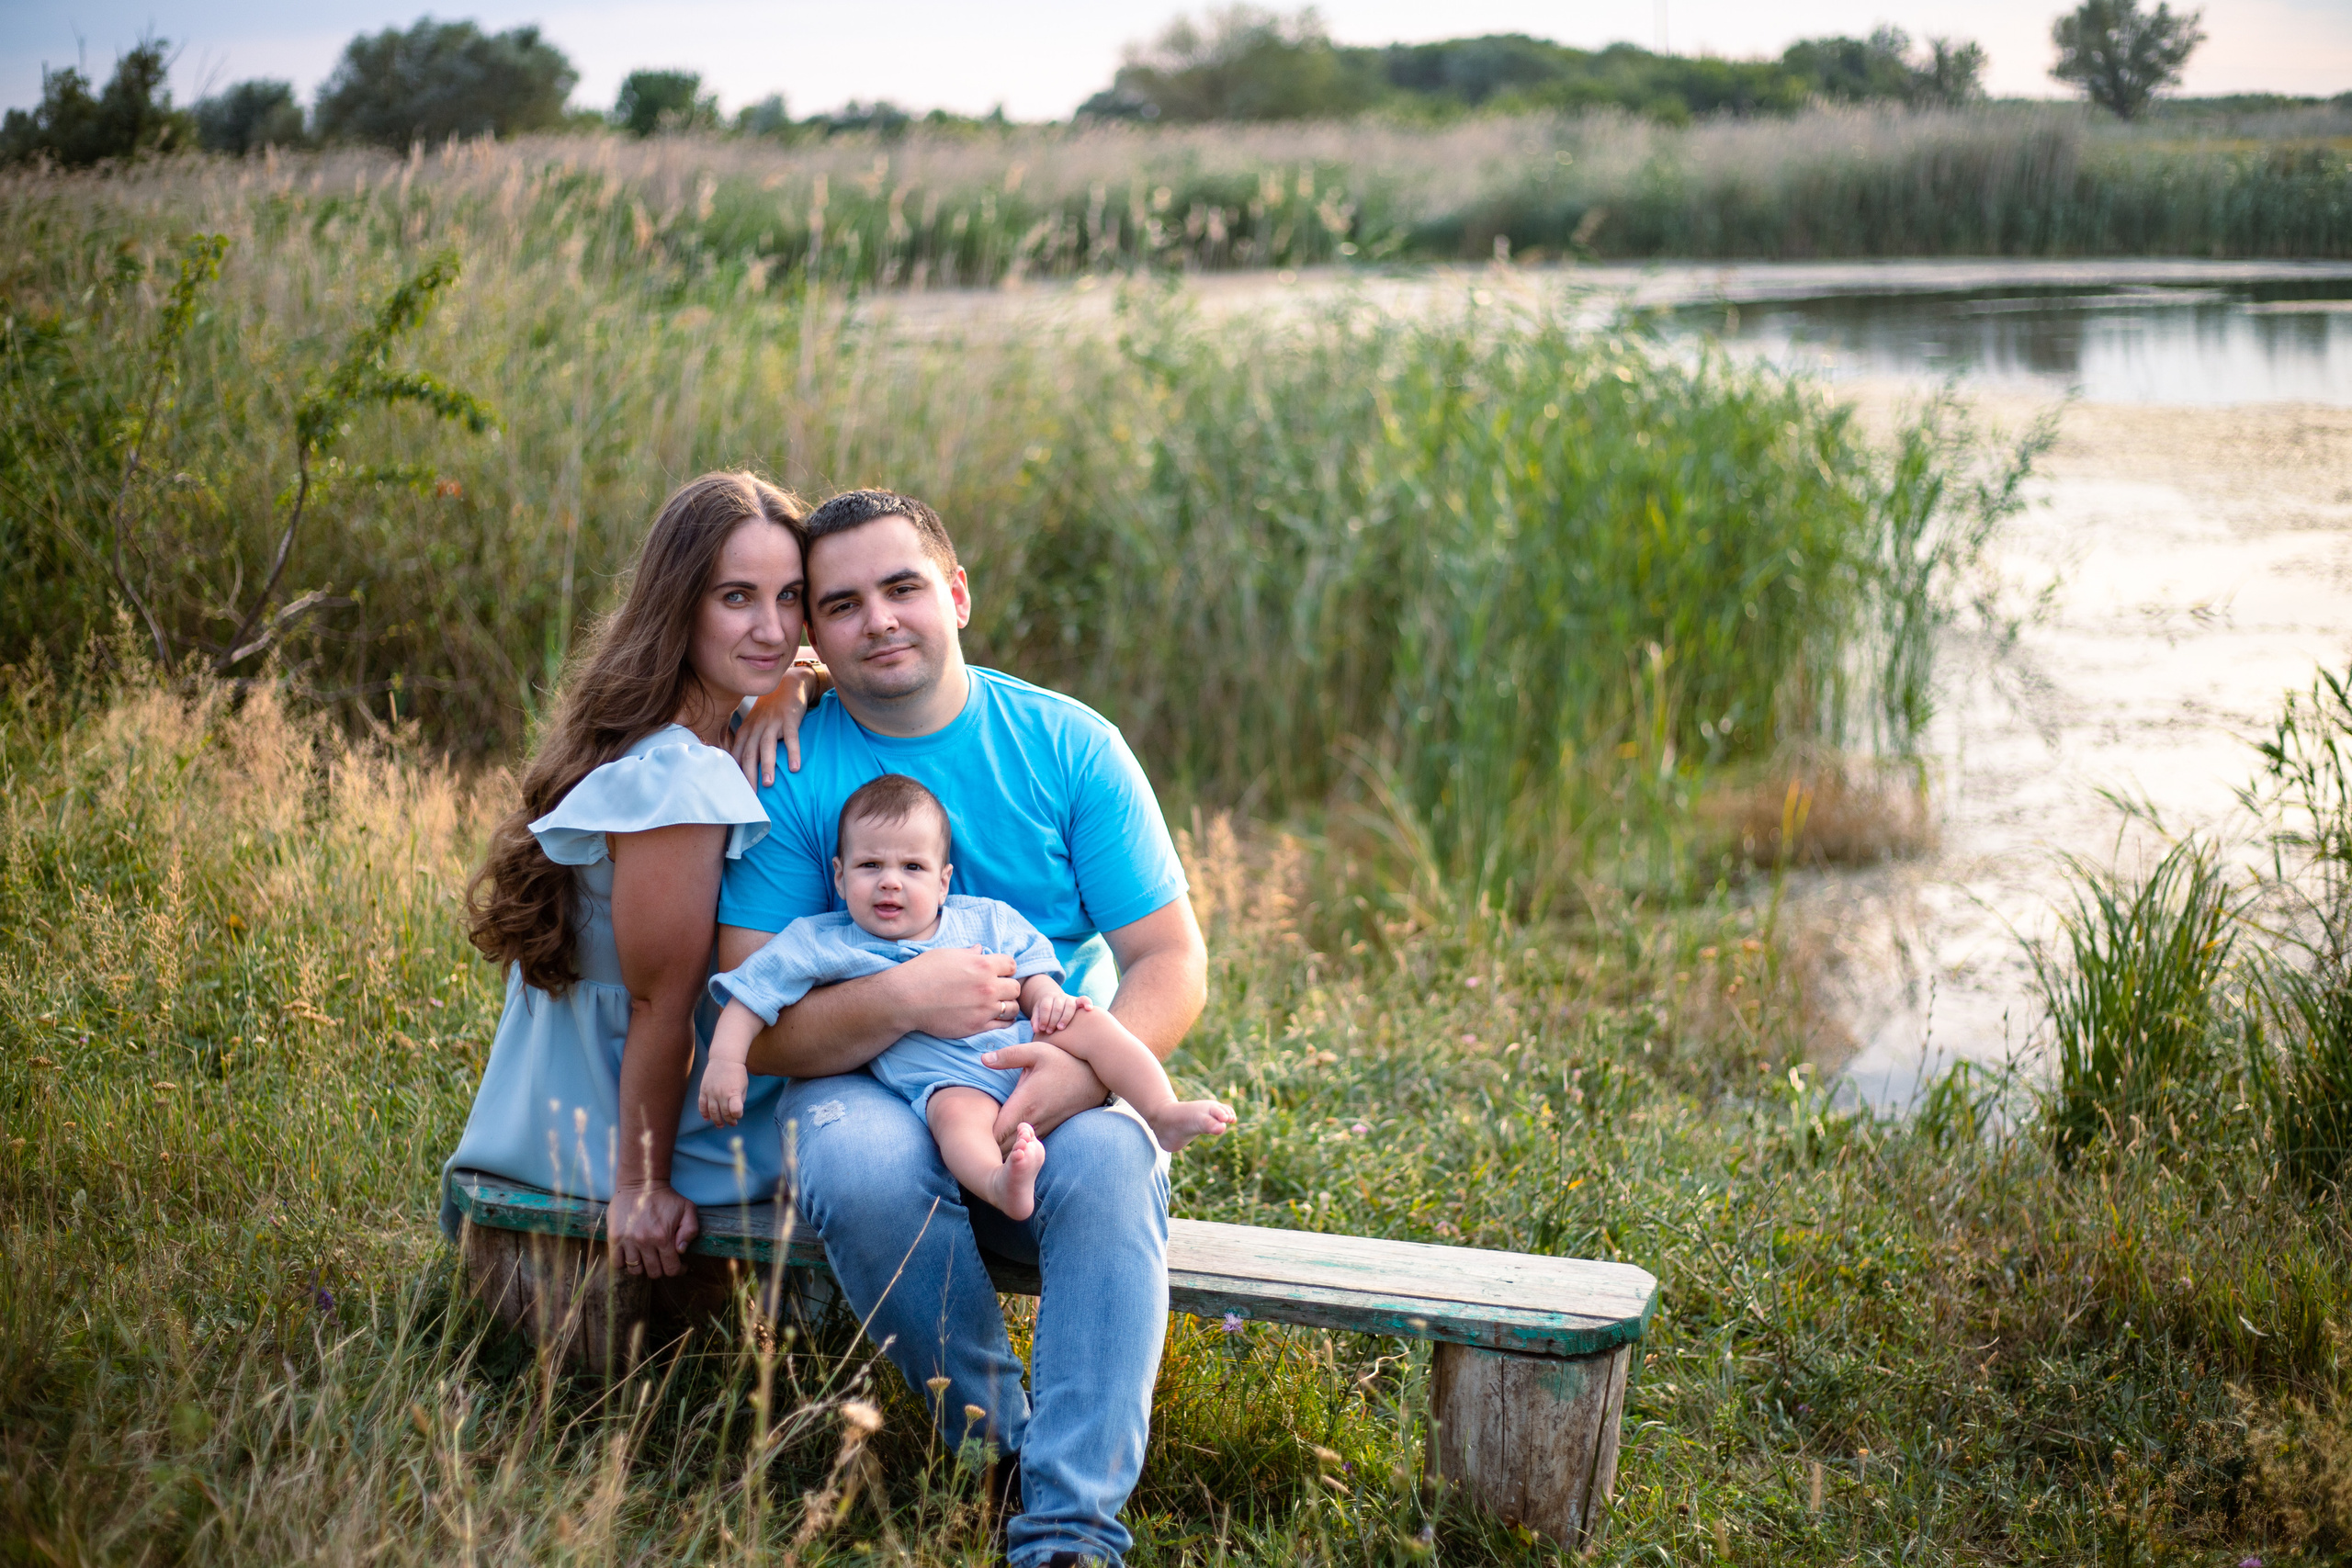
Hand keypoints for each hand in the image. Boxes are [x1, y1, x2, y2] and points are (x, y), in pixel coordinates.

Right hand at [607, 1180, 698, 1278]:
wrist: (641, 1183)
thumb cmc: (666, 1197)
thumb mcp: (688, 1209)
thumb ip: (691, 1231)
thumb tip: (681, 1251)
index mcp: (663, 1237)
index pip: (671, 1269)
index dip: (678, 1270)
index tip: (679, 1265)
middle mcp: (645, 1241)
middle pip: (654, 1272)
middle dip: (661, 1269)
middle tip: (663, 1260)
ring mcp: (628, 1240)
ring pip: (635, 1270)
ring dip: (643, 1267)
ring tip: (647, 1257)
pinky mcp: (614, 1237)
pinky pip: (617, 1263)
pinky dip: (625, 1263)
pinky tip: (632, 1255)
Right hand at [699, 1057, 748, 1126]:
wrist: (724, 1058)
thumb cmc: (737, 1073)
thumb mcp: (743, 1085)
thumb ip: (740, 1099)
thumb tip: (735, 1112)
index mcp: (734, 1092)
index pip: (735, 1110)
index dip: (738, 1115)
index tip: (738, 1115)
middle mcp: (721, 1093)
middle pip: (724, 1113)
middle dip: (729, 1120)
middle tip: (732, 1123)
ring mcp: (711, 1092)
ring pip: (712, 1111)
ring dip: (716, 1120)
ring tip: (720, 1125)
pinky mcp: (703, 1090)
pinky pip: (702, 1105)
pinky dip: (704, 1113)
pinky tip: (707, 1118)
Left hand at [730, 657, 829, 786]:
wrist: (788, 685)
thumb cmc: (771, 710)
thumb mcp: (755, 724)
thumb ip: (748, 743)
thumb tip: (742, 768)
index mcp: (747, 730)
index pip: (738, 754)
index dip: (737, 773)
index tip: (738, 791)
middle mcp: (757, 726)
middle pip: (750, 753)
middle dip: (749, 775)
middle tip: (751, 795)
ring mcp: (773, 722)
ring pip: (767, 746)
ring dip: (767, 766)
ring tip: (769, 784)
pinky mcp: (790, 718)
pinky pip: (791, 738)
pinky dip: (793, 753)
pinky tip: (795, 768)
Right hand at [894, 945, 1020, 1039]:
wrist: (905, 999)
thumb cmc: (923, 972)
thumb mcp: (947, 954)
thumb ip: (969, 953)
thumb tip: (981, 949)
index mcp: (982, 964)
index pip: (1012, 964)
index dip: (1005, 968)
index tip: (997, 972)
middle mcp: (988, 986)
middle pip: (1016, 987)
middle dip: (1008, 987)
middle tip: (996, 989)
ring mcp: (984, 1008)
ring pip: (1013, 1008)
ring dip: (1008, 1005)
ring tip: (996, 1004)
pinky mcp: (977, 1026)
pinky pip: (1003, 1025)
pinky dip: (1002, 1021)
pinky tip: (993, 1017)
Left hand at [981, 1038, 1108, 1146]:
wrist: (1095, 1080)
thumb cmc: (1063, 1062)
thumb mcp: (1037, 1052)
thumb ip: (1008, 1056)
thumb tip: (982, 1059)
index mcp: (1025, 1102)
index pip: (997, 1130)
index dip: (981, 1137)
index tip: (968, 1135)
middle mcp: (1033, 1120)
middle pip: (1004, 1146)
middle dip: (988, 1148)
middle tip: (970, 1146)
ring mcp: (1043, 1128)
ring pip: (1017, 1149)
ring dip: (1001, 1151)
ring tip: (984, 1151)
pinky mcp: (1050, 1130)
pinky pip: (1028, 1145)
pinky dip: (1016, 1148)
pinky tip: (1005, 1146)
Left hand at [1029, 987, 1090, 1035]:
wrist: (1054, 1001)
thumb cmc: (1045, 1012)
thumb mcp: (1037, 1014)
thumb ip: (1036, 1021)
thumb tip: (1037, 1030)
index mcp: (1048, 998)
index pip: (1046, 1007)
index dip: (1044, 1018)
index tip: (1042, 1029)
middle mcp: (1059, 997)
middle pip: (1057, 1007)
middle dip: (1053, 1020)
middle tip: (1050, 1031)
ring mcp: (1069, 998)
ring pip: (1070, 1005)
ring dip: (1065, 1018)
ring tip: (1060, 1028)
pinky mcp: (1078, 1002)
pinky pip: (1084, 999)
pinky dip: (1087, 1002)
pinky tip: (1089, 1009)